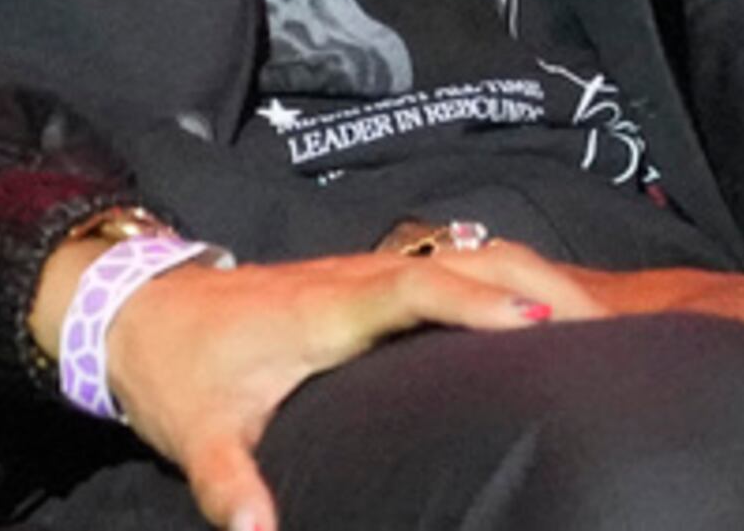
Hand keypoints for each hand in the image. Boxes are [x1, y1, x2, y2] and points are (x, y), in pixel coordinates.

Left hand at [88, 247, 563, 530]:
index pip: (414, 290)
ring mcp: (355, 275)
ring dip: (519, 278)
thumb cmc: (179, 372)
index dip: (476, 301)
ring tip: (595, 319)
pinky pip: (439, 269)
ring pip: (452, 258)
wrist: (137, 312)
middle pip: (454, 263)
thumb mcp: (201, 436)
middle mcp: (349, 281)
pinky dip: (492, 281)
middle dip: (528, 285)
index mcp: (324, 310)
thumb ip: (234, 486)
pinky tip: (533, 312)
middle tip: (606, 325)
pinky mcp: (357, 284)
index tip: (537, 322)